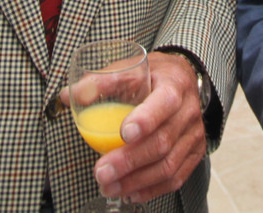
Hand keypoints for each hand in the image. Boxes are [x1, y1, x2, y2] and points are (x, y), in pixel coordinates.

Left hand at [89, 52, 205, 203]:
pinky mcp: (193, 153)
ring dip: (136, 181)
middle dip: (129, 161)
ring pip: (168, 166)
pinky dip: (151, 189)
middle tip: (102, 172)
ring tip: (109, 186)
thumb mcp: (130, 69)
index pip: (164, 102)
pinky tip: (130, 193)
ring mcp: (193, 135)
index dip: (146, 119)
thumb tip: (69, 95)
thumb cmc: (153, 76)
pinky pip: (175, 178)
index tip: (123, 133)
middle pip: (162, 141)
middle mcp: (188, 112)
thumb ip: (101, 81)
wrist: (184, 80)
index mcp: (173, 85)